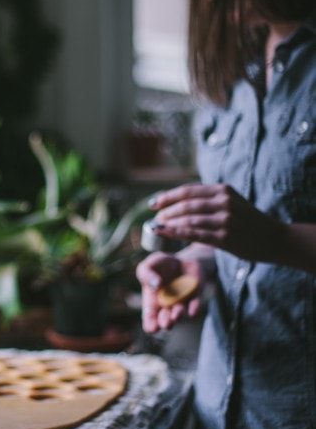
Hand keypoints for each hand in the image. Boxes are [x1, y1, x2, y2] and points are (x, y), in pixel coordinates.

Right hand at [135, 252, 206, 333]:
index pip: (150, 320)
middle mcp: (166, 306)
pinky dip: (194, 308)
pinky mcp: (194, 294)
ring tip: (176, 315)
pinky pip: (195, 304)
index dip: (151, 326)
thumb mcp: (149, 264)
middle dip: (166, 323)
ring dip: (178, 314)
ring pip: (179, 312)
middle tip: (166, 323)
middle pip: (165, 321)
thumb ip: (146, 273)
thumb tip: (155, 284)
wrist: (181, 260)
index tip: (153, 327)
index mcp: (152, 302)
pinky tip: (192, 312)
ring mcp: (181, 301)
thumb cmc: (161, 265)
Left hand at [147, 182, 281, 261]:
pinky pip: (195, 234)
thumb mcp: (231, 201)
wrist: (274, 238)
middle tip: (156, 217)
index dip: (167, 196)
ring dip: (170, 223)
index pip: (188, 191)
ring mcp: (225, 220)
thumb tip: (177, 200)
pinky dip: (177, 233)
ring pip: (188, 219)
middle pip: (186, 205)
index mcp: (223, 190)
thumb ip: (209, 198)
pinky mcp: (225, 237)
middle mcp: (224, 202)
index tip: (154, 203)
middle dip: (167, 211)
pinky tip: (166, 233)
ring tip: (160, 226)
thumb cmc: (248, 220)